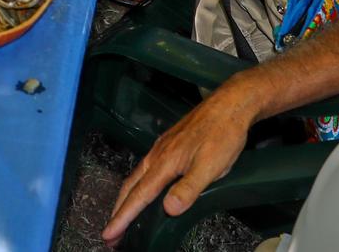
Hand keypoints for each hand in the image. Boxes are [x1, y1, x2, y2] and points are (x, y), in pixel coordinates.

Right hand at [103, 85, 257, 241]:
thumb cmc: (222, 135)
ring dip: (126, 198)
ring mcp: (162, 147)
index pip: (139, 196)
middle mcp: (157, 155)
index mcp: (164, 163)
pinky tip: (143, 186)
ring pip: (137, 176)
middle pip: (131, 187)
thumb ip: (189, 188)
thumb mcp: (211, 166)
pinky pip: (145, 167)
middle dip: (118, 211)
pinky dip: (137, 183)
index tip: (109, 234)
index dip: (123, 217)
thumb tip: (169, 209)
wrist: (229, 104)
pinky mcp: (169, 143)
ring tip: (121, 214)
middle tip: (110, 234)